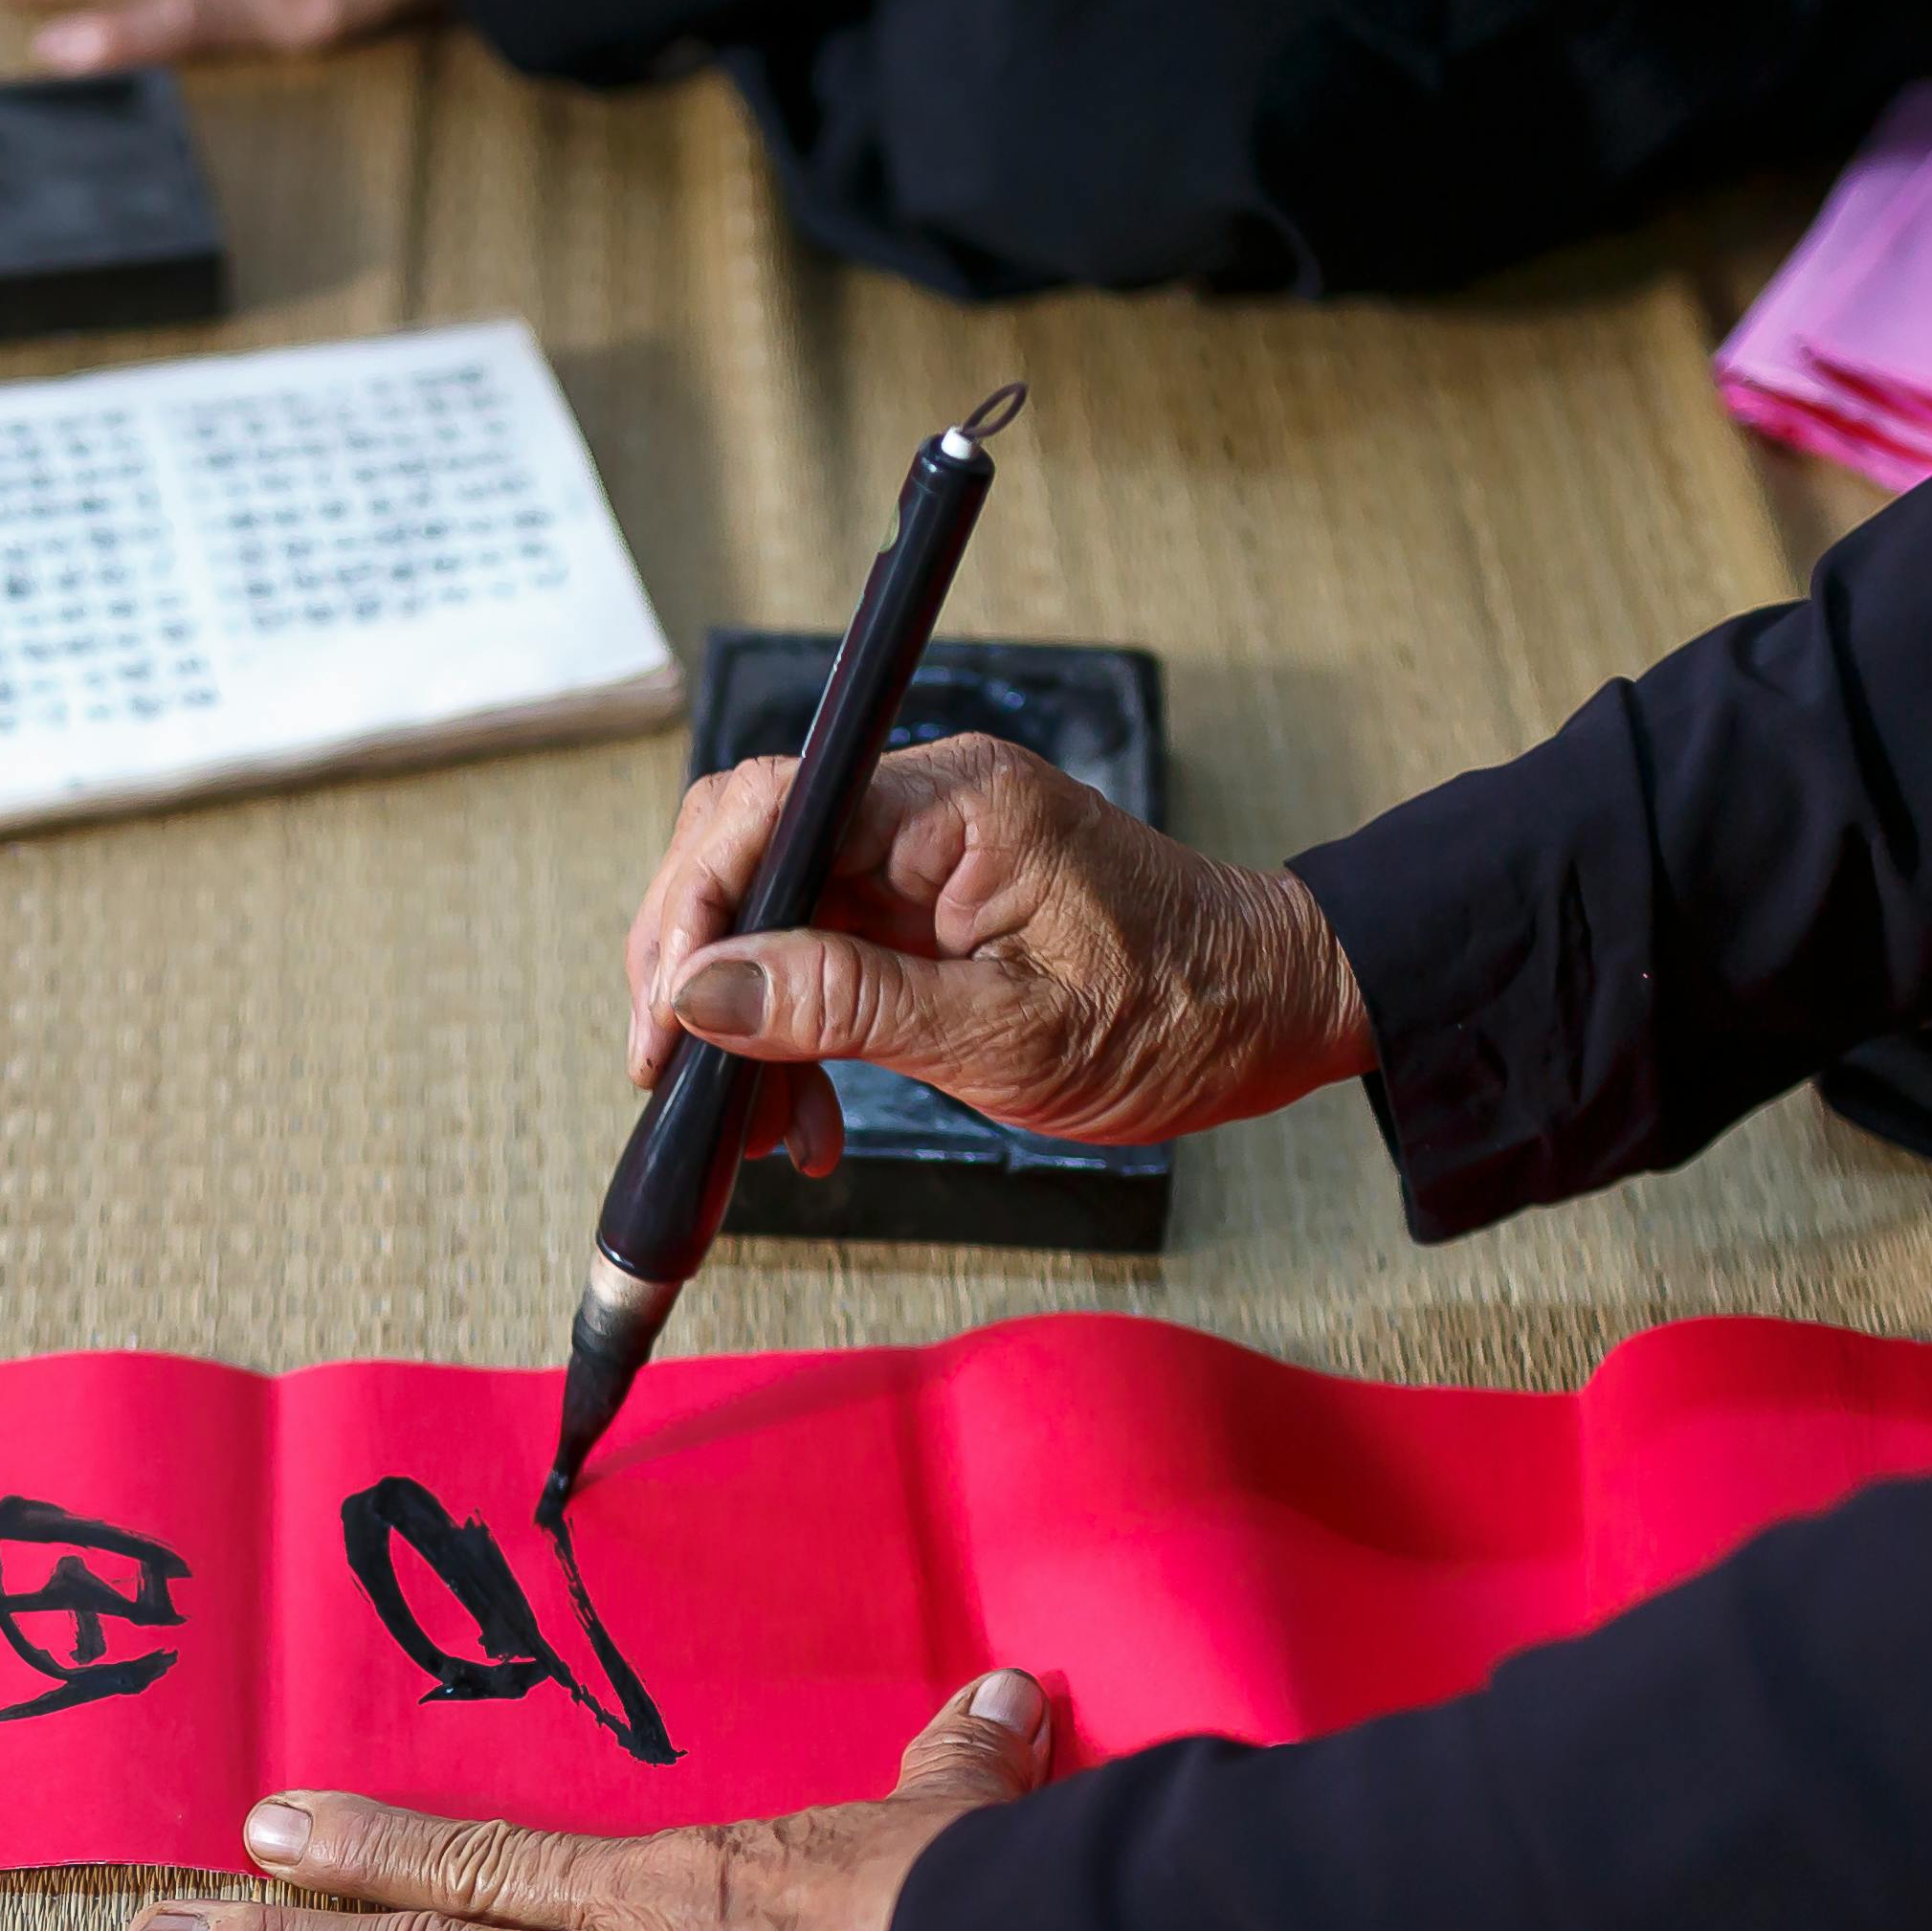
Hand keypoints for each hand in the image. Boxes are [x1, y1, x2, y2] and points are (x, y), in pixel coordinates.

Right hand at [627, 732, 1376, 1158]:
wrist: (1266, 1014)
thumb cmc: (1173, 1018)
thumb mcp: (1005, 1036)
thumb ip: (845, 1006)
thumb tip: (704, 992)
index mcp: (953, 802)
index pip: (764, 812)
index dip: (691, 914)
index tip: (665, 1023)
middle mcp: (925, 803)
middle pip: (742, 849)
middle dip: (694, 968)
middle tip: (678, 1080)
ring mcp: (919, 852)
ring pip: (767, 910)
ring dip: (739, 1016)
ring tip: (758, 1128)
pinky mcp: (921, 902)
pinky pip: (815, 948)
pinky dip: (790, 1029)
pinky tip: (804, 1111)